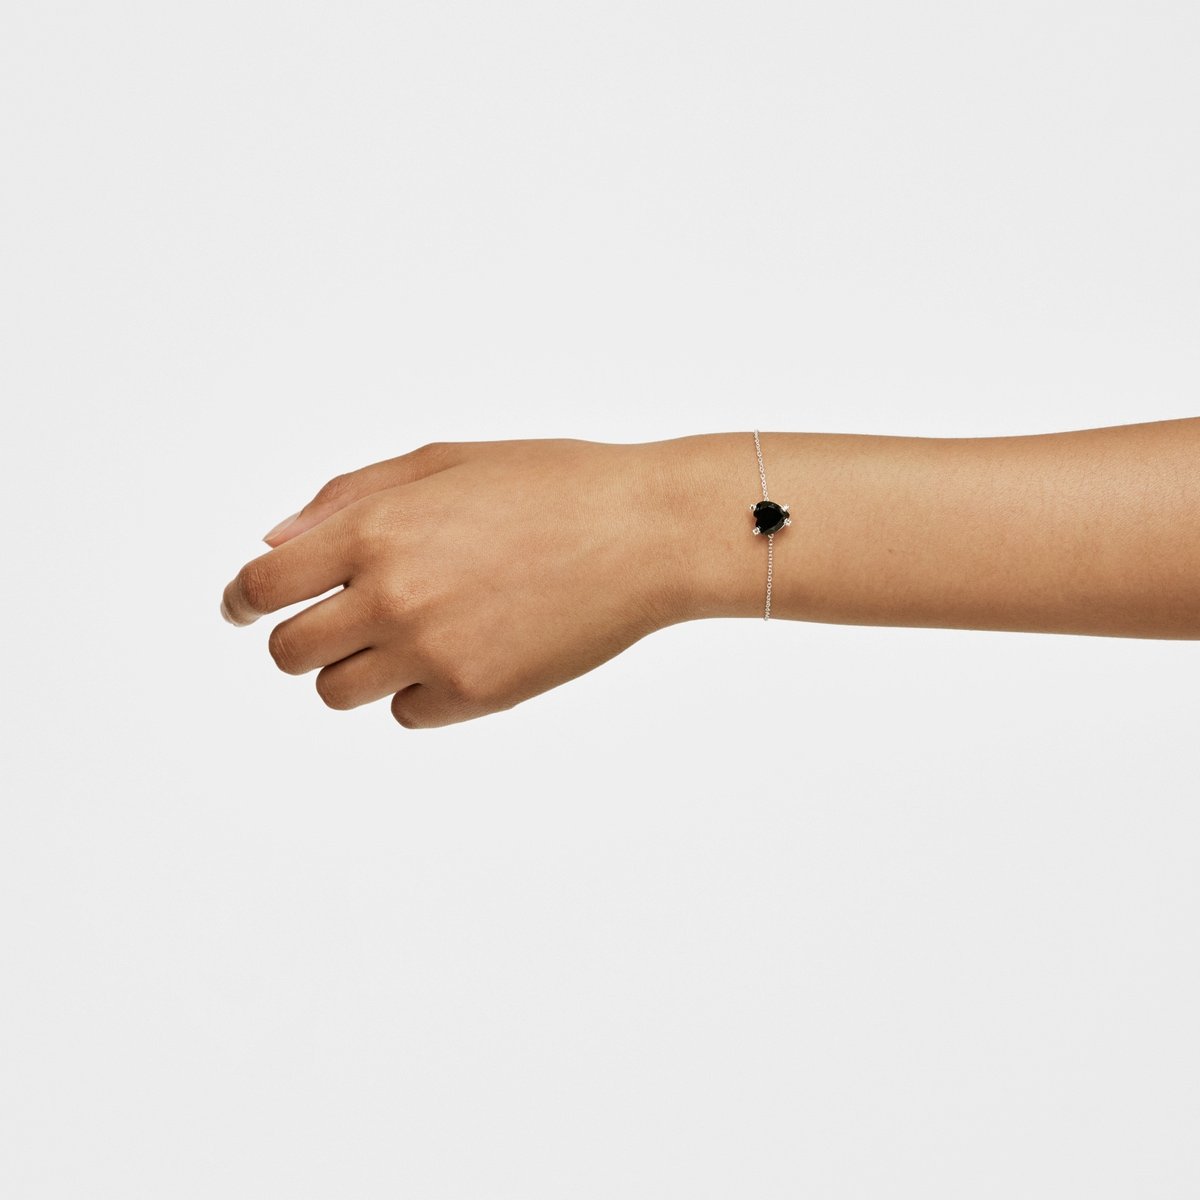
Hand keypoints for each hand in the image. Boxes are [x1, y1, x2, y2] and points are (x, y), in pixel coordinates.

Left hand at [220, 438, 686, 727]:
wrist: (646, 533)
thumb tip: (275, 541)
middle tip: (338, 623)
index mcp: (377, 529)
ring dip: (356, 668)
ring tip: (410, 634)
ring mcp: (434, 653)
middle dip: (300, 637)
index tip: (247, 605)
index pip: (261, 584)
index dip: (243, 598)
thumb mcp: (444, 461)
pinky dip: (418, 690)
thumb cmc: (552, 483)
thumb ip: (348, 498)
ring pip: (339, 692)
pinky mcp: (477, 696)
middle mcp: (392, 596)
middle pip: (288, 652)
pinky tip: (463, 650)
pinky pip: (406, 712)